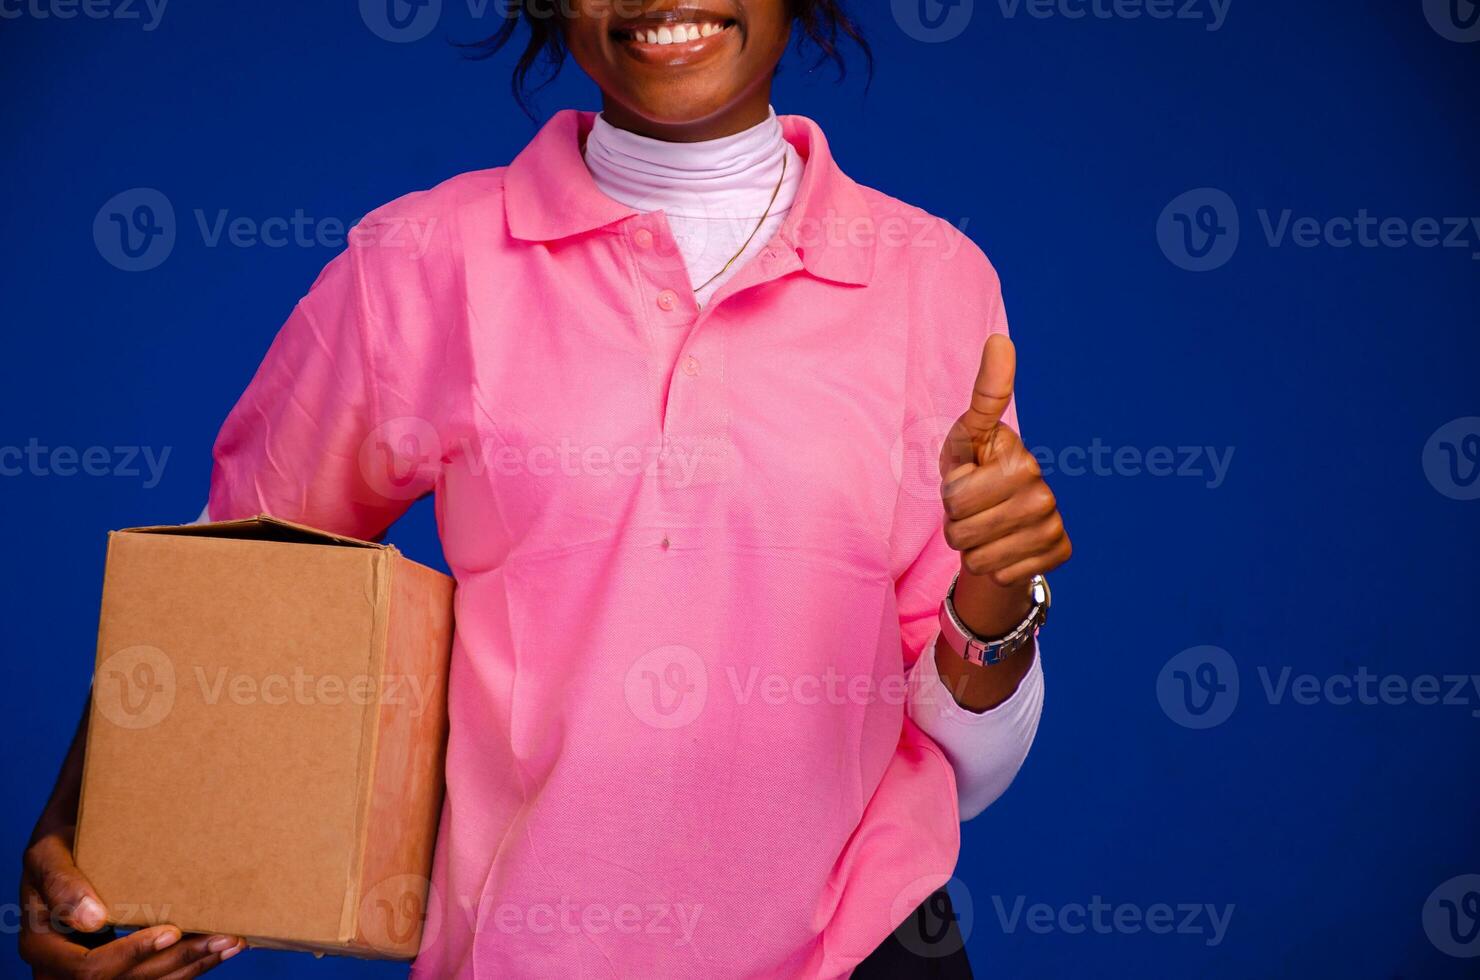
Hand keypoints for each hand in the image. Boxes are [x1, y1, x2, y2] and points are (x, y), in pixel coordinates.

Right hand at [19, 827, 243, 978]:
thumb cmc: (60, 847)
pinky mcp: (121, 965)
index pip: (87, 968)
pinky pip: (154, 976)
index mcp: (42, 948)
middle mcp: (64, 969)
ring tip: (231, 942)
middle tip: (222, 937)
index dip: (131, 953)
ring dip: (192, 965)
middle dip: (176, 961)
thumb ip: (63, 884)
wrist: (70, 848)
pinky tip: (219, 948)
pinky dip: (190, 964)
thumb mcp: (50, 856)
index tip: (172, 930)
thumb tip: (92, 919)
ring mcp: (95, 971)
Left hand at [938, 333, 1070, 592]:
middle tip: (970, 511)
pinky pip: (1001, 576)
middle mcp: (1042, 490)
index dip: (952, 490)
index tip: (980, 430)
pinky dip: (993, 570)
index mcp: (1017, 459)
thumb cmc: (974, 475)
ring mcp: (1051, 523)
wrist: (1001, 526)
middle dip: (954, 524)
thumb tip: (1001, 338)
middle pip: (961, 529)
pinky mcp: (1058, 552)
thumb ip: (983, 397)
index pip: (958, 494)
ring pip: (978, 558)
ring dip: (970, 549)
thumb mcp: (966, 440)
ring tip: (983, 530)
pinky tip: (1003, 550)